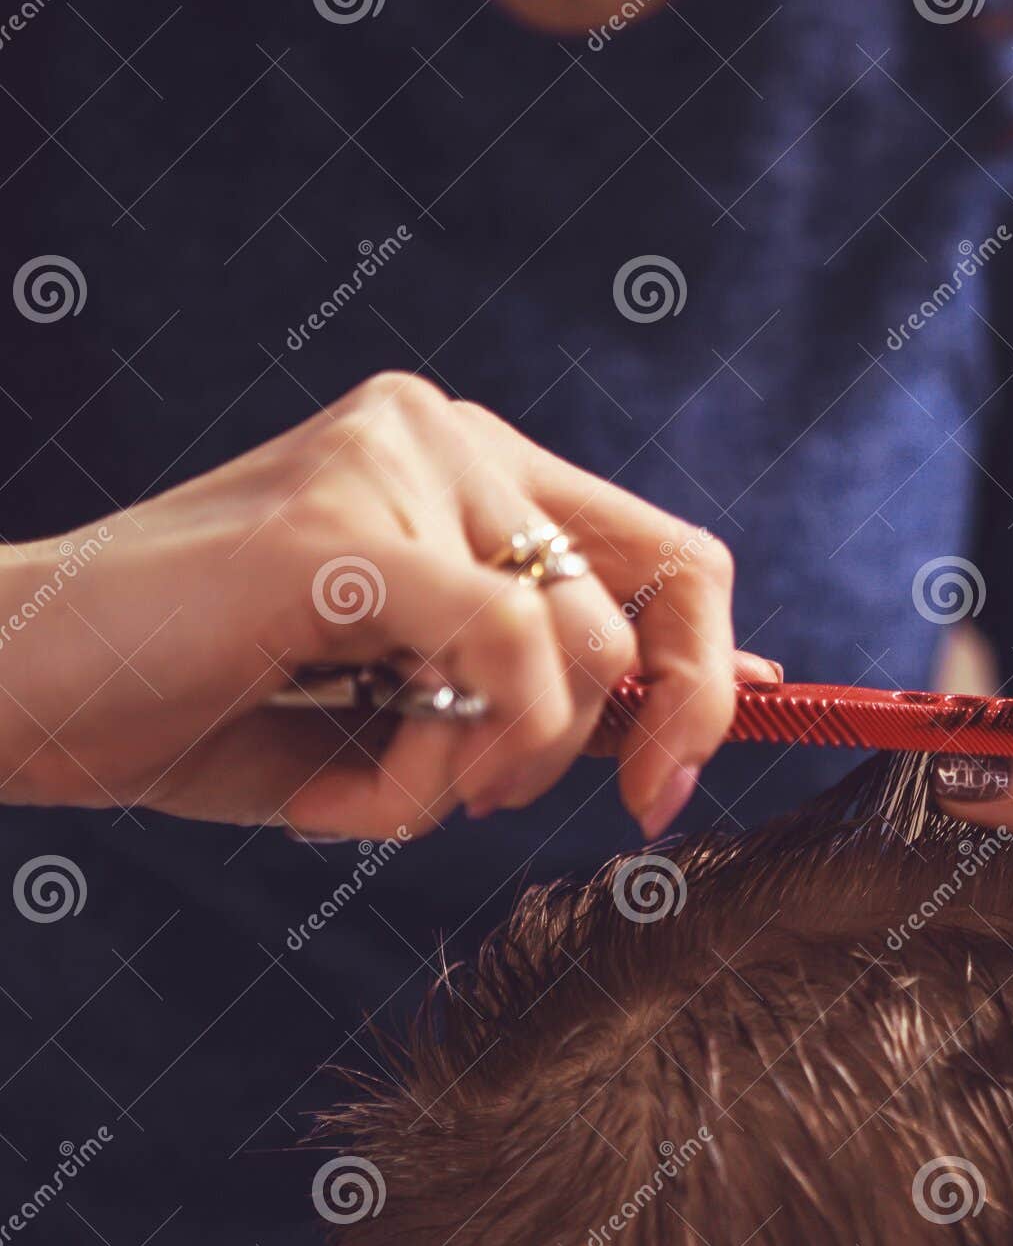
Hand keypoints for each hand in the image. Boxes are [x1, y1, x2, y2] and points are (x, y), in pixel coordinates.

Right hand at [0, 372, 770, 839]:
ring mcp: (399, 460)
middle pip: (669, 585)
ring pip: (584, 648)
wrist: (18, 694)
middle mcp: (446, 435)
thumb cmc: (204, 707)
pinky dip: (455, 762)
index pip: (664, 552)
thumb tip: (693, 714)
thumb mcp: (413, 714)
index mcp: (466, 466)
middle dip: (661, 728)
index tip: (673, 777)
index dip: (709, 671)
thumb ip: (545, 697)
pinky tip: (353, 793)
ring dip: (499, 771)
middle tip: (591, 810)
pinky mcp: (351, 522)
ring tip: (381, 792)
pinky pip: (508, 651)